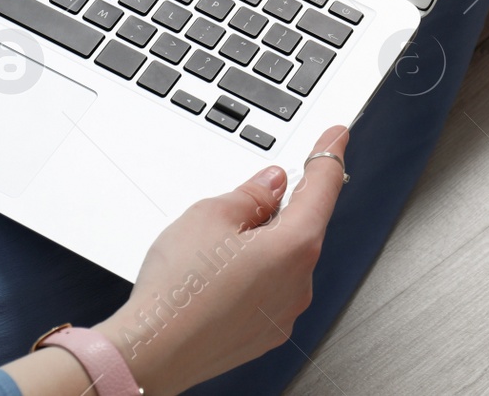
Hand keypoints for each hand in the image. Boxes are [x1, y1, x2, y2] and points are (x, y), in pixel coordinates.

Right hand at [93, 126, 349, 395]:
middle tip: (234, 204)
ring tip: (209, 252)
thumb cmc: (178, 290)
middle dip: (275, 208)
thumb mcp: (210, 215)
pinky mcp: (264, 334)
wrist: (152, 351)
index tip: (336, 137)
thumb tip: (271, 184)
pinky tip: (214, 277)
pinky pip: (268, 290)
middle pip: (301, 226)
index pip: (324, 186)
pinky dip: (250, 276)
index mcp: (294, 246)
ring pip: (282, 261)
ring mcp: (284, 313)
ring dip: (259, 245)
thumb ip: (251, 193)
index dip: (329, 154)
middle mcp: (299, 284)